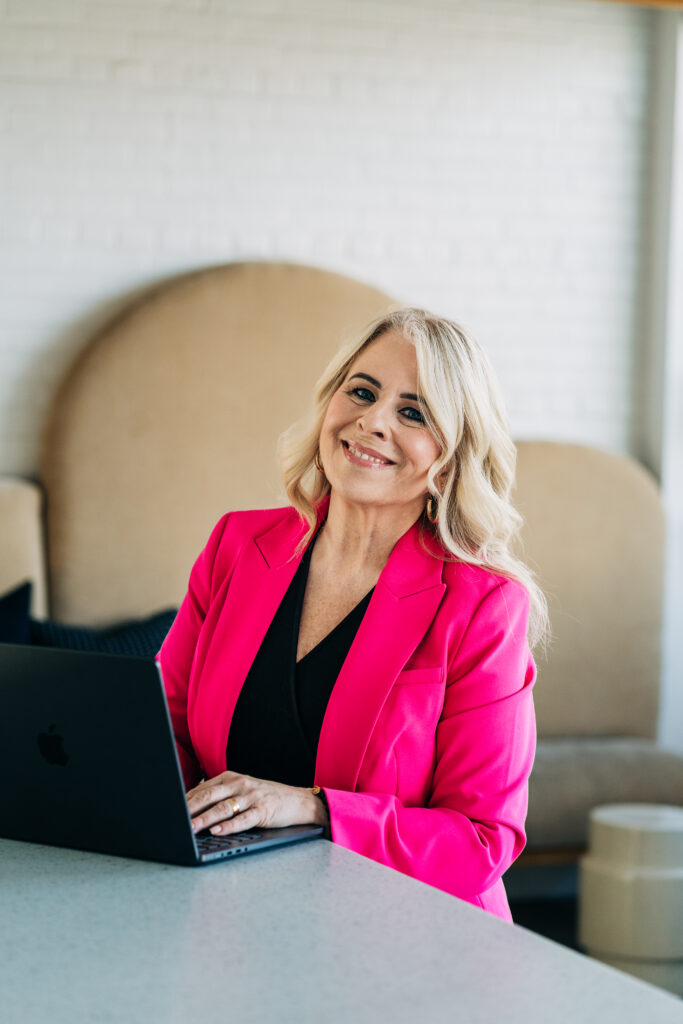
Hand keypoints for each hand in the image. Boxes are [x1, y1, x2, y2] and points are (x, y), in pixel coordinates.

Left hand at [186, 770, 327, 835]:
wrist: (298, 801)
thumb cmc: (266, 797)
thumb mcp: (241, 790)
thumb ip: (220, 794)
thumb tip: (191, 805)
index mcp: (231, 778)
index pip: (202, 789)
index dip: (185, 801)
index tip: (170, 811)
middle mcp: (240, 784)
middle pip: (209, 796)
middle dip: (189, 810)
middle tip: (174, 821)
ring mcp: (252, 797)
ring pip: (223, 808)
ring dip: (204, 819)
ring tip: (190, 829)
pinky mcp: (263, 811)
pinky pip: (243, 819)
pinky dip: (228, 826)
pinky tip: (217, 831)